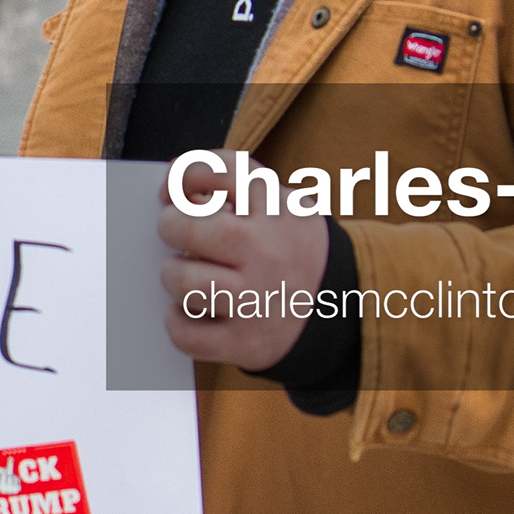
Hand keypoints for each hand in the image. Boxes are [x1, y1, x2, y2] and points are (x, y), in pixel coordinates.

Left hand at [157, 155, 332, 369]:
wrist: (344, 311)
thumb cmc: (290, 250)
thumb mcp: (283, 206)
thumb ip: (236, 187)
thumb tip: (173, 192)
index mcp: (279, 210)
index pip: (219, 171)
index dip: (183, 175)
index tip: (170, 193)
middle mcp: (269, 253)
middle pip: (188, 228)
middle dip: (169, 226)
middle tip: (174, 233)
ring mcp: (257, 301)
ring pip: (182, 281)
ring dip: (173, 276)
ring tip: (187, 275)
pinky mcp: (244, 342)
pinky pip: (185, 332)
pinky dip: (177, 321)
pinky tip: (191, 310)